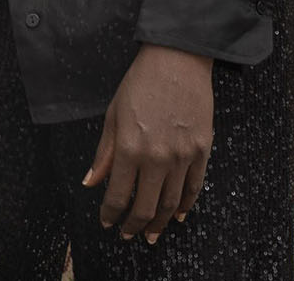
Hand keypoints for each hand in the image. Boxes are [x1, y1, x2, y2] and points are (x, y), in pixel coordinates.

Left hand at [83, 44, 212, 243]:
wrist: (177, 59)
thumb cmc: (140, 82)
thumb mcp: (113, 115)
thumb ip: (104, 153)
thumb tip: (91, 183)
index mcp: (129, 148)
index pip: (118, 196)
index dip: (111, 214)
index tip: (108, 222)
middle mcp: (157, 157)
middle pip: (146, 207)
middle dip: (134, 225)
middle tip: (128, 235)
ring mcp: (183, 155)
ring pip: (171, 203)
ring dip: (160, 223)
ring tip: (151, 233)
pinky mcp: (202, 150)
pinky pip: (194, 187)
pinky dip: (186, 206)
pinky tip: (179, 215)